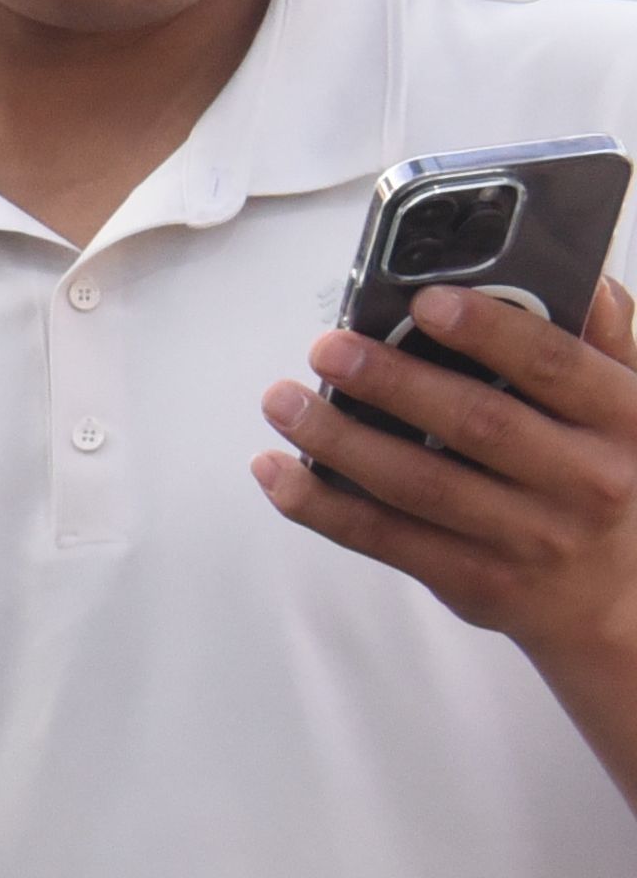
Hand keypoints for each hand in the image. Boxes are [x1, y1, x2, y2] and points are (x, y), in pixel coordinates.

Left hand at [259, 273, 636, 679]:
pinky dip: (322, 505)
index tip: (424, 302)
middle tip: (328, 348)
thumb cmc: (618, 482)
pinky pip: (384, 538)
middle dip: (392, 382)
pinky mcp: (474, 580)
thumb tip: (579, 276)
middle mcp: (583, 482)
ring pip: (418, 484)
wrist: (625, 601)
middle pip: (475, 423)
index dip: (487, 330)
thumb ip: (602, 346)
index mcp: (626, 422)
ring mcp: (527, 537)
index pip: (552, 364)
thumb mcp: (636, 410)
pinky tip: (277, 471)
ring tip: (284, 400)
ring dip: (339, 440)